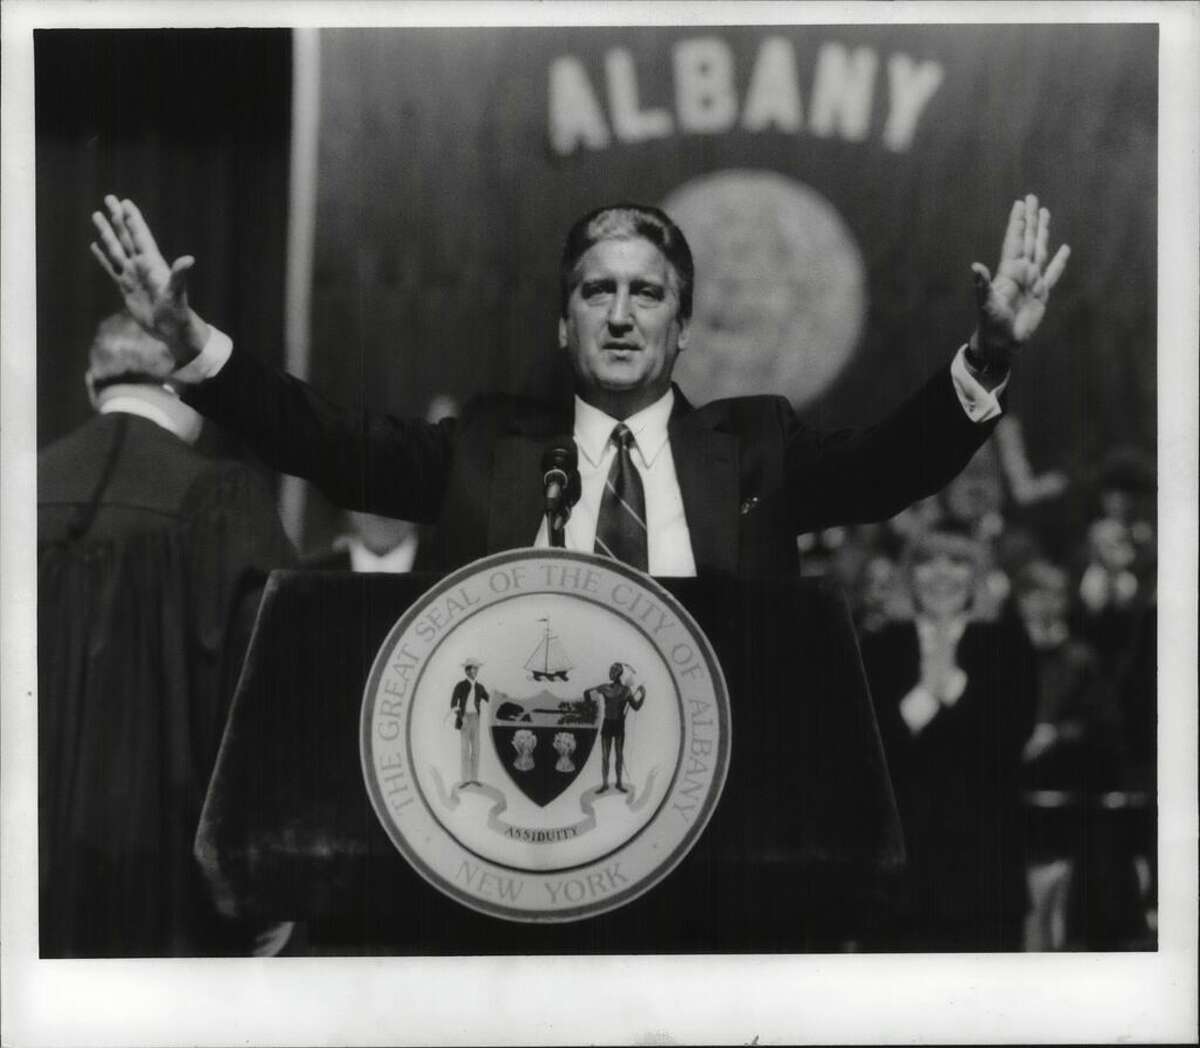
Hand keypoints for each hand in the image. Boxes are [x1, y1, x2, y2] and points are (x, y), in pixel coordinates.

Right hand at [90, 195, 208, 365]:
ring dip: (107, 232)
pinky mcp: (125, 287)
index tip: (125, 202)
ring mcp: (132, 275)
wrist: (170, 330)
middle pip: (126, 236)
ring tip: (96, 215)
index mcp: (153, 263)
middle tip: (109, 198)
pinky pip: (111, 267)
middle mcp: (142, 265)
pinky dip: (102, 256)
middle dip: (117, 217)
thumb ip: (179, 275)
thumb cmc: (177, 312)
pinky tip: (95, 246)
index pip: (141, 236)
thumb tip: (189, 259)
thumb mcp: (177, 293)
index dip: (133, 219)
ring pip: (116, 248)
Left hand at [969, 194, 1070, 371]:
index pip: (1014, 240)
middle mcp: (1021, 271)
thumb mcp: (985, 304)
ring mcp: (1032, 281)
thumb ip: (982, 285)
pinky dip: (1059, 261)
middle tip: (1032, 197)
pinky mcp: (1042, 293)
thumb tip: (975, 266)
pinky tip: (1064, 249)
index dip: (1017, 222)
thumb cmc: (990, 324)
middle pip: (1027, 239)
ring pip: (1040, 250)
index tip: (1020, 203)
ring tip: (1046, 213)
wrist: (1003, 343)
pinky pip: (1053, 273)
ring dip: (1042, 232)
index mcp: (1009, 271)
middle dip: (1030, 219)